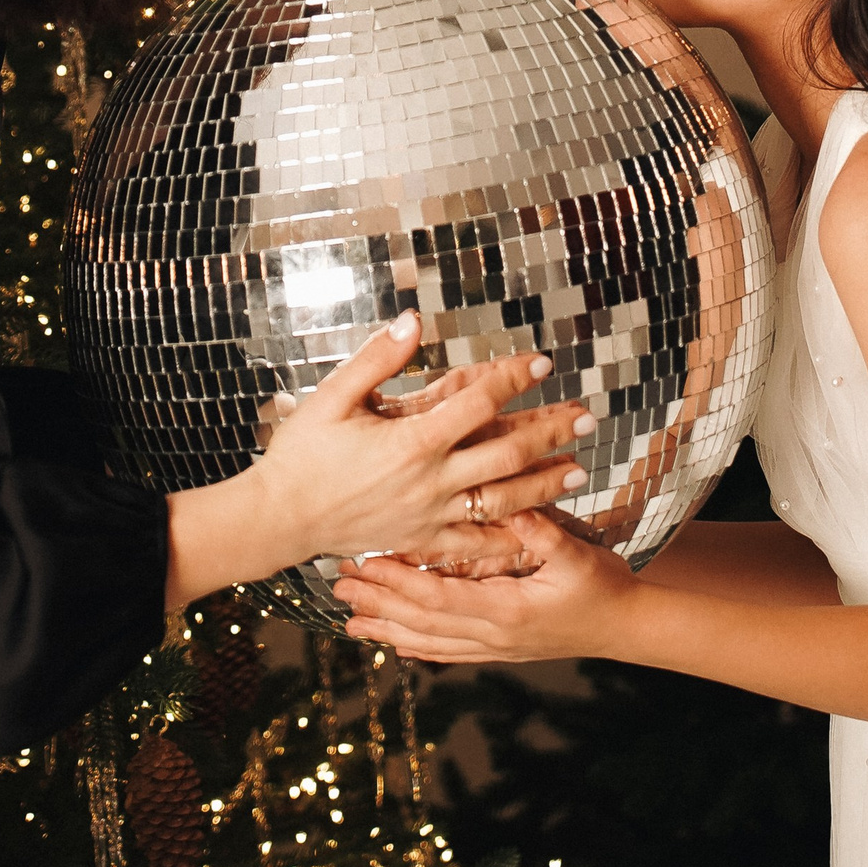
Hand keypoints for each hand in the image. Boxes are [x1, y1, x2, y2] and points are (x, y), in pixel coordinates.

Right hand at [250, 313, 594, 568]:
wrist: (279, 517)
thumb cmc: (302, 451)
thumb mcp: (334, 396)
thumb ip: (377, 358)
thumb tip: (414, 321)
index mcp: (411, 439)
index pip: (477, 402)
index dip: (513, 378)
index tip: (543, 361)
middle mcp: (430, 480)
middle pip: (506, 453)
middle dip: (550, 432)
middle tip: (588, 416)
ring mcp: (429, 515)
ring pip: (502, 501)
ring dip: (544, 484)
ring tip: (579, 471)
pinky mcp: (421, 541)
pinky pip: (473, 545)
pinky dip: (508, 538)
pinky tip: (536, 529)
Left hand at [334, 505, 639, 665]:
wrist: (627, 627)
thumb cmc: (605, 585)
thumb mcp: (577, 553)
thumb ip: (541, 532)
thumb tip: (511, 504)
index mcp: (506, 609)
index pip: (438, 596)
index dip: (398, 582)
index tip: (366, 565)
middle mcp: (493, 635)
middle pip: (422, 621)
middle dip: (379, 604)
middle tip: (339, 587)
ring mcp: (495, 647)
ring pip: (429, 641)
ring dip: (388, 628)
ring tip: (351, 619)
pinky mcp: (500, 650)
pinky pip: (449, 651)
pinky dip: (418, 646)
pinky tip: (395, 642)